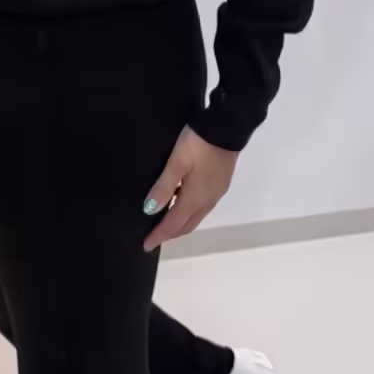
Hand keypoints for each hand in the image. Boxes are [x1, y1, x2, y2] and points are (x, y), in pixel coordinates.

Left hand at [143, 127, 237, 251]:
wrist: (228, 127)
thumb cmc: (198, 144)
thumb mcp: (176, 162)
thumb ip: (163, 187)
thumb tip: (149, 211)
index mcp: (195, 198)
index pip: (173, 224)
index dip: (159, 235)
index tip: (145, 246)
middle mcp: (207, 201)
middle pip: (187, 225)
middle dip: (170, 233)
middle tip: (154, 237)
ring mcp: (216, 193)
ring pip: (196, 217)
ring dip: (180, 223)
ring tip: (164, 223)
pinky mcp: (220, 185)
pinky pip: (202, 207)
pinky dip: (189, 212)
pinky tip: (180, 202)